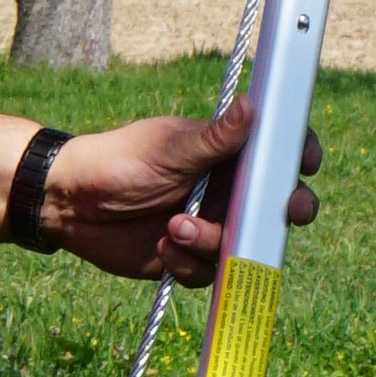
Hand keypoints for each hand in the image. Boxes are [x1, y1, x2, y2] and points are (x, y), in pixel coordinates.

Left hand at [44, 96, 320, 283]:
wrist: (71, 205)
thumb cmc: (118, 161)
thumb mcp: (168, 149)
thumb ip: (215, 138)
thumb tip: (253, 104)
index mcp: (226, 153)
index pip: (276, 151)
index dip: (299, 157)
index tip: (304, 164)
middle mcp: (225, 189)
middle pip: (277, 205)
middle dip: (286, 212)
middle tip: (286, 214)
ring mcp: (211, 224)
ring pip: (243, 245)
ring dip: (212, 242)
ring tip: (173, 229)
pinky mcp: (190, 257)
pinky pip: (211, 271)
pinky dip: (188, 263)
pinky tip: (162, 248)